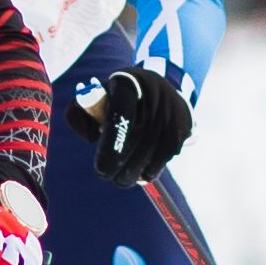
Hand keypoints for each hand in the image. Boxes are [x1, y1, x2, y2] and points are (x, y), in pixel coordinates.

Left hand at [76, 61, 192, 184]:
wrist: (154, 85)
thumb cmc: (116, 97)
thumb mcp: (96, 96)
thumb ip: (81, 113)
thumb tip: (91, 136)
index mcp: (127, 85)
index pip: (121, 117)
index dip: (111, 146)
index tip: (101, 169)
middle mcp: (153, 95)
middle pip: (138, 139)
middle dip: (122, 166)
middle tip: (110, 177)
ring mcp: (171, 110)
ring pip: (154, 149)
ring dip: (138, 171)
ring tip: (124, 179)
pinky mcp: (184, 123)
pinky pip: (168, 152)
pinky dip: (155, 167)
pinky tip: (144, 174)